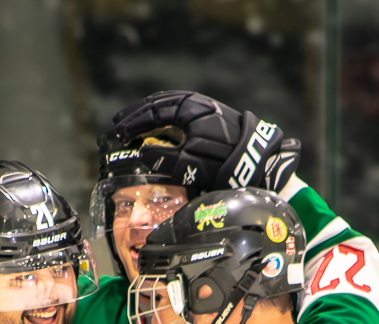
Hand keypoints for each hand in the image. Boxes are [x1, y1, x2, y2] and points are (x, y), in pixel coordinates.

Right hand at [112, 91, 290, 191]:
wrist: (260, 162)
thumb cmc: (224, 164)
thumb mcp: (189, 165)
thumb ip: (163, 159)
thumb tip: (142, 152)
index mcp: (188, 109)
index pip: (152, 112)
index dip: (133, 123)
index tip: (118, 134)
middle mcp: (196, 104)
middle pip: (159, 104)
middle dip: (138, 115)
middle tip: (119, 125)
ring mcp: (205, 109)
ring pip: (170, 107)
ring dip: (150, 116)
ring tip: (135, 125)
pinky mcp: (212, 117)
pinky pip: (180, 112)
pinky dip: (165, 118)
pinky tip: (159, 127)